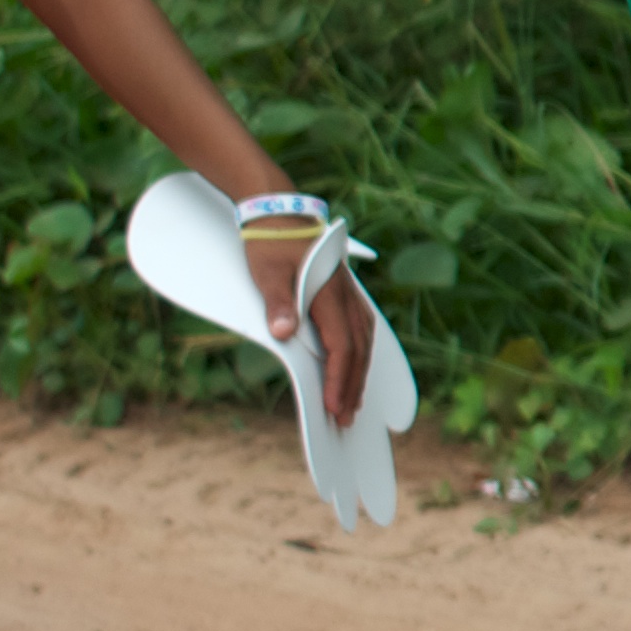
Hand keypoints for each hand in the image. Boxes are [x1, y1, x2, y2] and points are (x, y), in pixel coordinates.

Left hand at [243, 198, 381, 429]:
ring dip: (359, 373)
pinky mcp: (344, 291)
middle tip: (345, 418)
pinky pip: (361, 328)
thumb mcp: (267, 272)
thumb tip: (283, 333)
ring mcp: (349, 293)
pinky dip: (360, 353)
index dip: (338, 379)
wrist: (278, 212)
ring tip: (353, 401)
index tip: (332, 407)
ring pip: (364, 340)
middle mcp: (346, 295)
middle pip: (357, 349)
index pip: (341, 346)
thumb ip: (277, 303)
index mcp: (329, 293)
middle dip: (352, 386)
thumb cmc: (270, 243)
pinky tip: (356, 366)